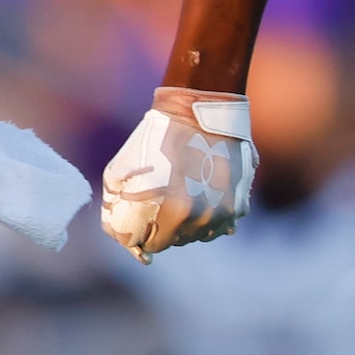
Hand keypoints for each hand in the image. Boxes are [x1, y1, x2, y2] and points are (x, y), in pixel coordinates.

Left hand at [99, 87, 254, 262]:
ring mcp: (225, 211)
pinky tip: (202, 199)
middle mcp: (203, 216)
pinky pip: (224, 225)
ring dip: (192, 225)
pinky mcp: (239, 203)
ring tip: (183, 202)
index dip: (146, 237)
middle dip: (169, 229)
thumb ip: (115, 203)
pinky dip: (212, 217)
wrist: (196, 110)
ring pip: (203, 234)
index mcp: (175, 211)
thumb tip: (114, 230)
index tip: (144, 226)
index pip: (156, 245)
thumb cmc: (156, 136)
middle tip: (162, 209)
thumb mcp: (121, 169)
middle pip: (180, 240)